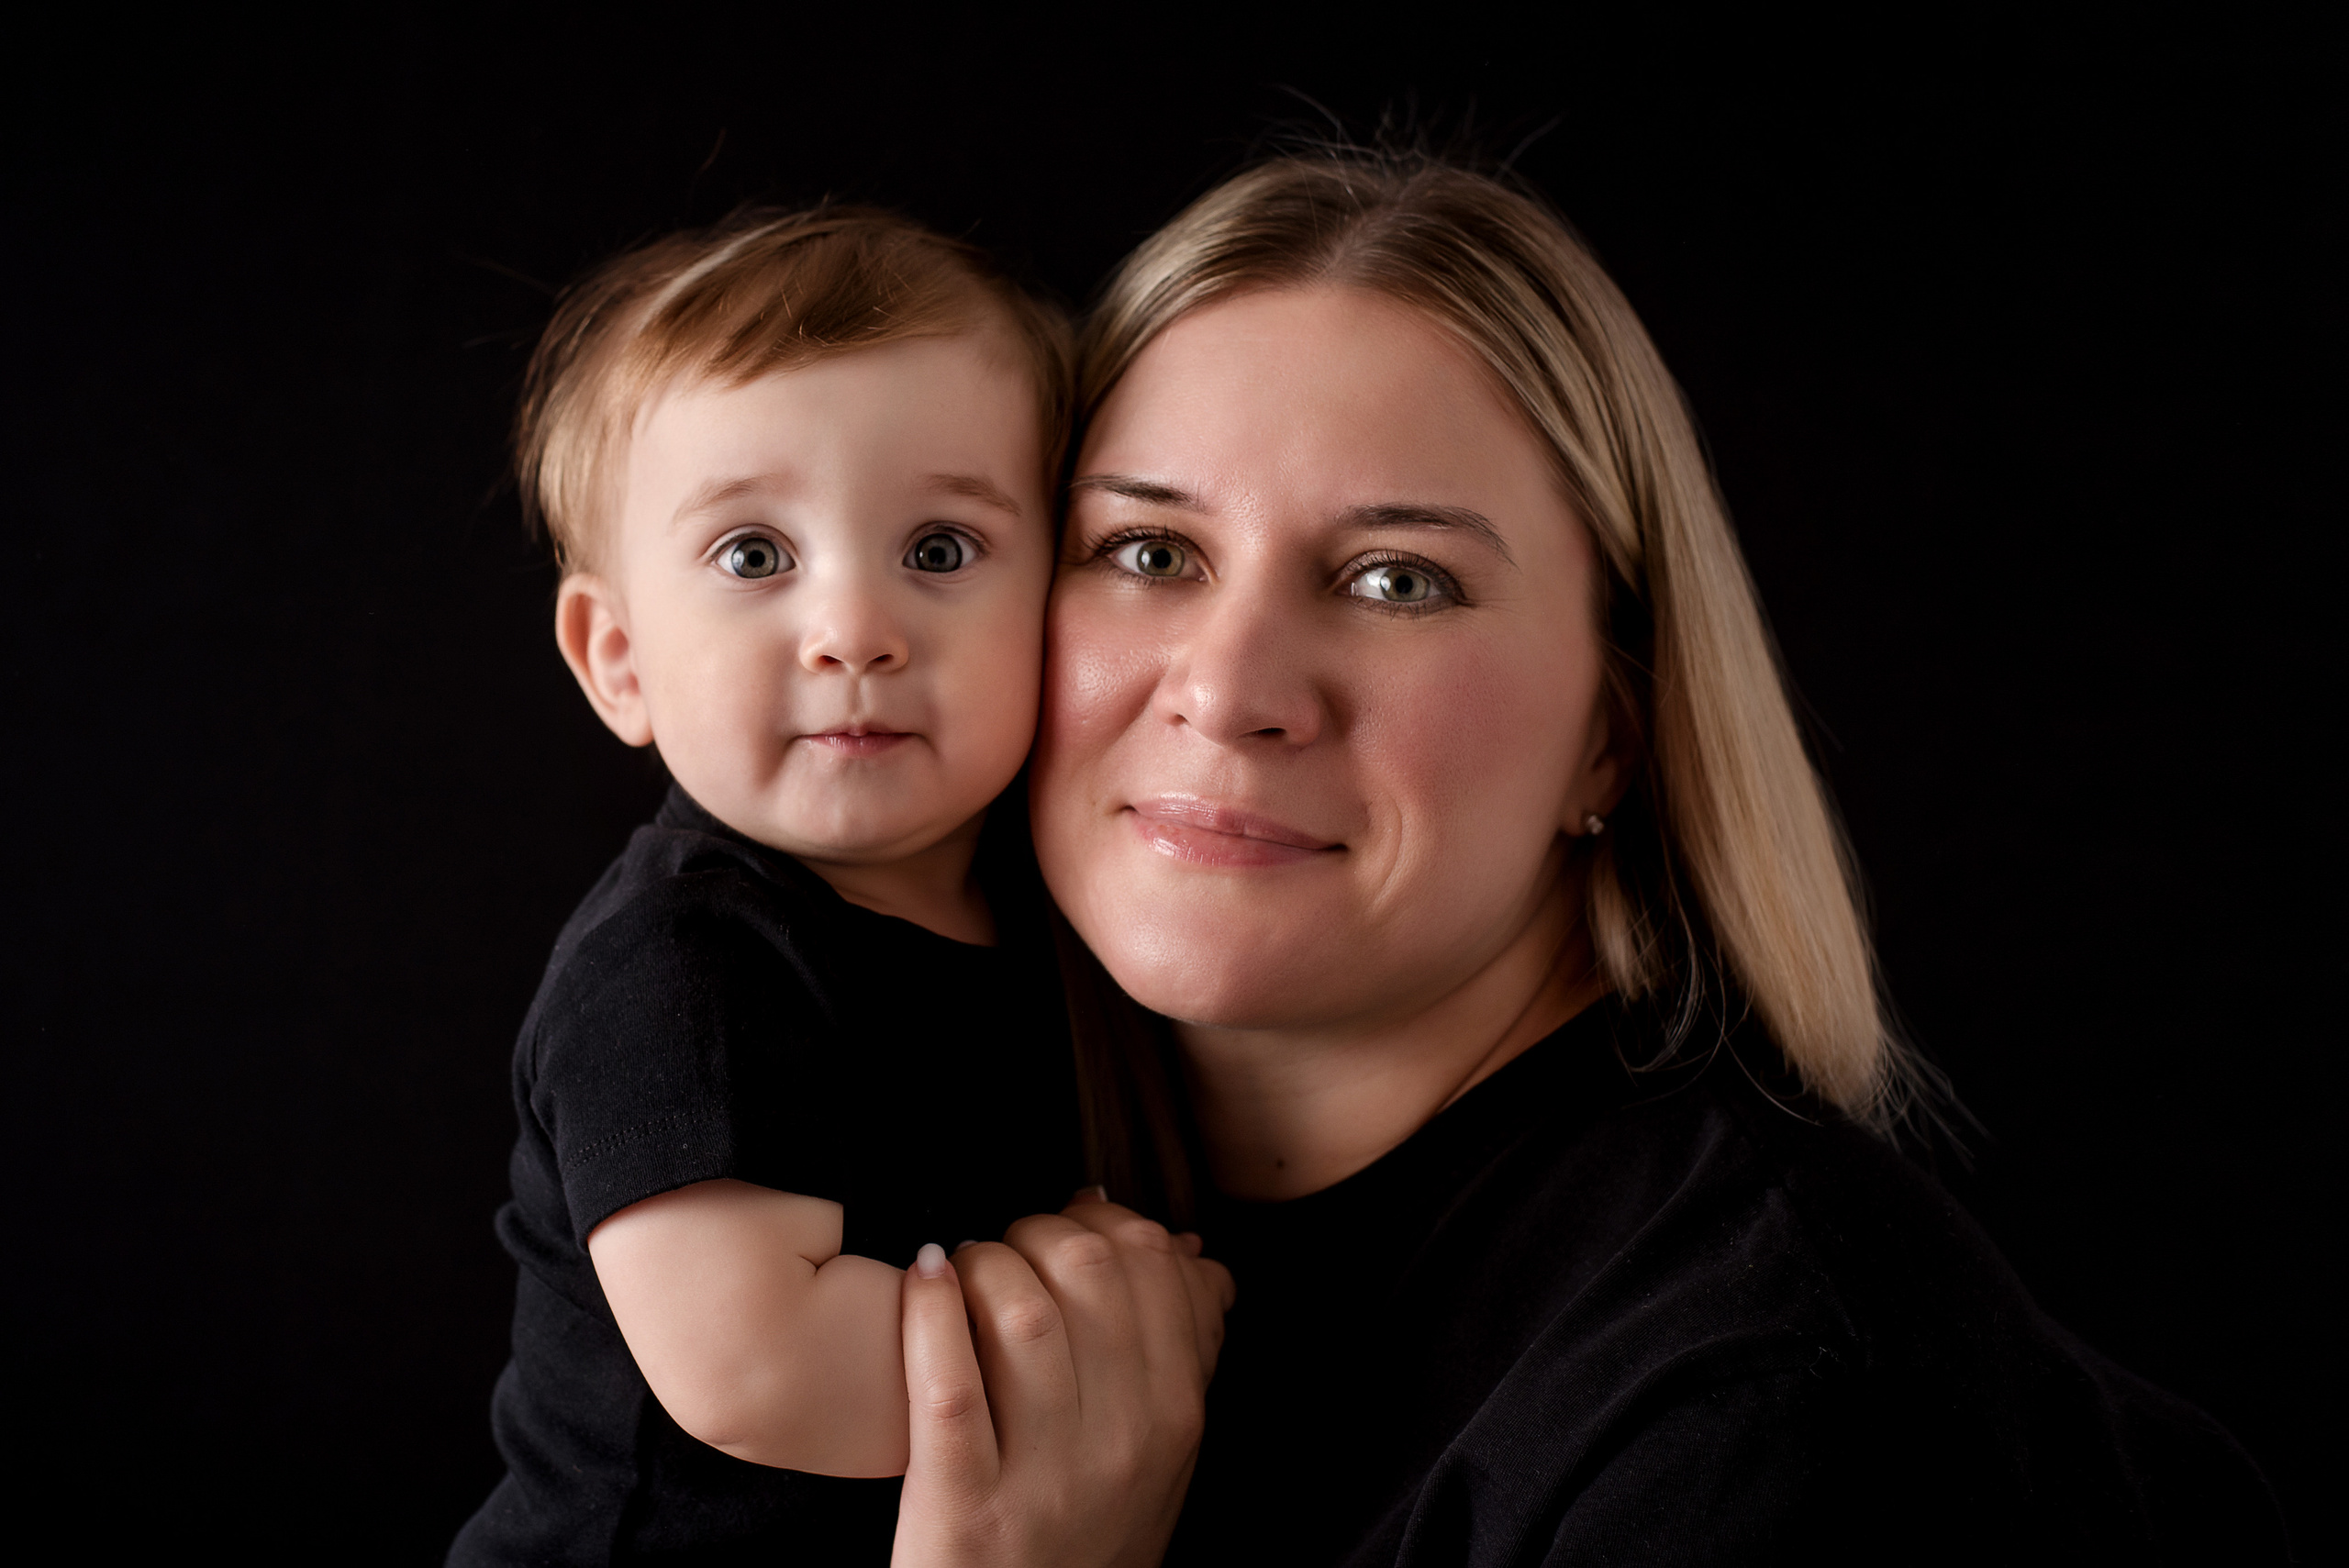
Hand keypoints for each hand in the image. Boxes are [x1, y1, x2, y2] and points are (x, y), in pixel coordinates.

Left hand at [892, 1192, 1236, 1567]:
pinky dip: (929, 1313)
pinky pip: (947, 1383)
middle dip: (1038, 1230)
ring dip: (982, 1265)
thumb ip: (1181, 1351)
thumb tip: (1185, 1247)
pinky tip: (923, 1280)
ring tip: (961, 1273)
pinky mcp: (963, 1503)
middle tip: (1007, 1249)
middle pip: (1089, 1272)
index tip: (1069, 1219)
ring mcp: (1042, 1475)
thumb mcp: (1159, 1453)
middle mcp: (1120, 1442)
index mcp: (1175, 1417)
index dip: (1104, 1218)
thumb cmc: (1086, 1530)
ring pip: (1021, 1315)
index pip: (1156, 1267)